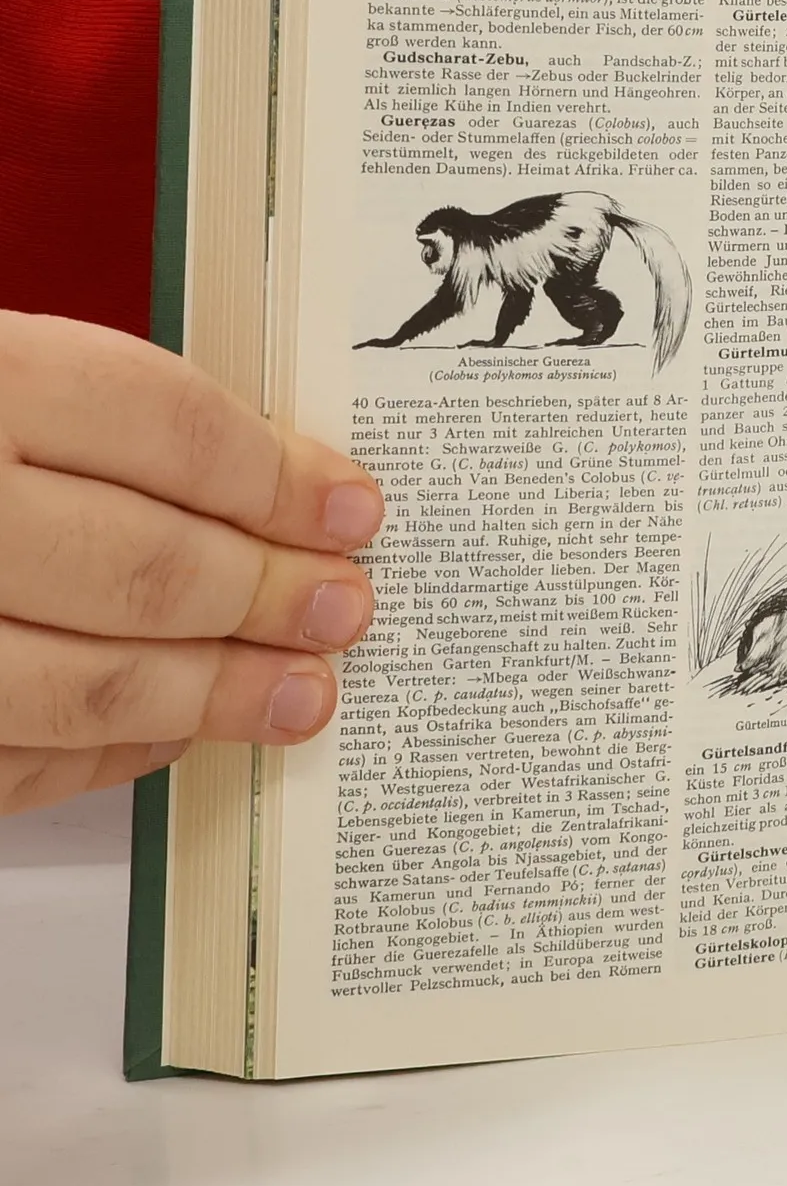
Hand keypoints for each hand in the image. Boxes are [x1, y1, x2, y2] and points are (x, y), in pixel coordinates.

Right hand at [0, 312, 383, 815]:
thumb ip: (102, 419)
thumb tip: (283, 483)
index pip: (162, 426)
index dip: (277, 477)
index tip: (353, 509)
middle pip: (142, 566)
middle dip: (266, 598)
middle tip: (343, 609)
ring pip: (82, 687)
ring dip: (212, 697)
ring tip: (300, 694)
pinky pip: (7, 766)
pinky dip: (104, 758)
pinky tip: (171, 734)